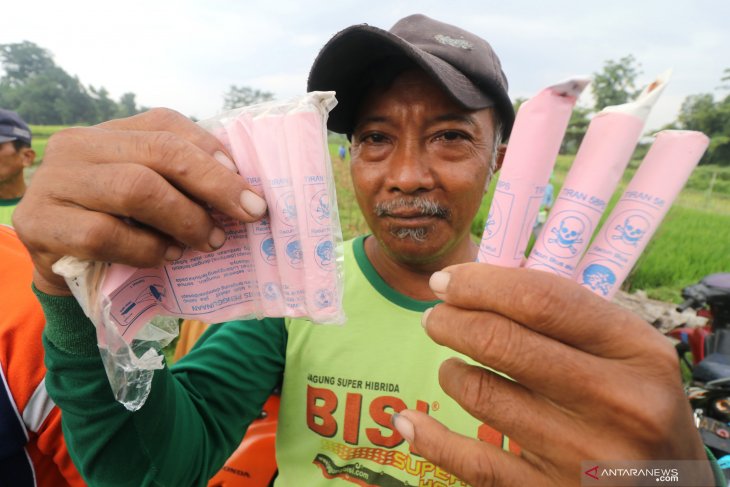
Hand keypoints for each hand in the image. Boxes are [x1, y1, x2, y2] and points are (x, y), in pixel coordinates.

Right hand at [13, 108, 267, 295]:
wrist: (56, 264)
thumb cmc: (115, 225)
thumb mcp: (146, 195)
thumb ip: (179, 182)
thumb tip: (243, 193)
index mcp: (109, 132)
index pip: (167, 123)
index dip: (211, 149)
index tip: (247, 184)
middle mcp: (78, 145)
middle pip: (159, 152)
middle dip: (214, 184)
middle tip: (250, 213)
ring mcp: (55, 181)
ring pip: (136, 189)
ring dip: (185, 219)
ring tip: (208, 241)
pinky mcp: (40, 223)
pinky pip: (105, 234)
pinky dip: (146, 249)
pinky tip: (166, 257)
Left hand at [392, 263, 711, 485]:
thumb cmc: (639, 407)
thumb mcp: (630, 352)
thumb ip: (570, 318)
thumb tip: (481, 285)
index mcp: (638, 352)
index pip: (541, 300)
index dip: (480, 284)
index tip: (445, 282)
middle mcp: (616, 403)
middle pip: (502, 342)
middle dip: (451, 321)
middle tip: (434, 319)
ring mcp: (584, 455)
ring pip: (482, 395)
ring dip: (451, 373)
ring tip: (452, 367)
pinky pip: (473, 462)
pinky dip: (430, 439)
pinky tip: (408, 422)